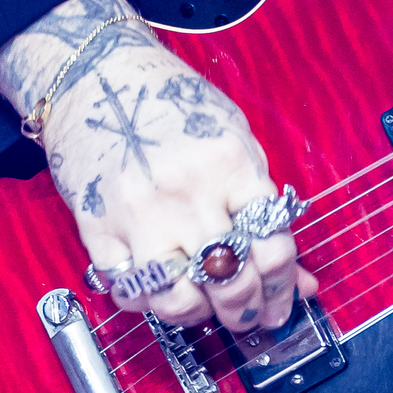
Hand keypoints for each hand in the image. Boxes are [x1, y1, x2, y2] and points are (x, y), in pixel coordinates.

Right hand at [0, 0, 304, 333]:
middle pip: (229, 280)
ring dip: (198, 315)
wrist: (97, 76)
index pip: (272, 246)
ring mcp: (138, 214)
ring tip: (205, 307)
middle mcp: (186, 192)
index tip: (284, 301)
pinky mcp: (97, 229)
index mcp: (229, 165)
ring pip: (177, 298)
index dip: (284, 286)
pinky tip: (162, 291)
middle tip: (250, 316)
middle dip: (247, 311)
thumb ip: (262, 204)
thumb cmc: (171, 104)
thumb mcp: (233, 140)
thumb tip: (295, 274)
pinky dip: (150, 303)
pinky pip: (128, 291)